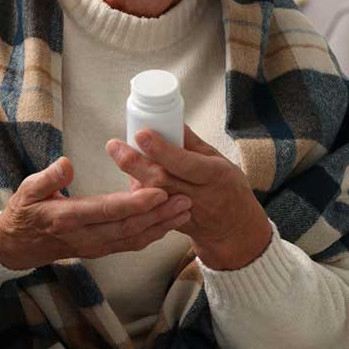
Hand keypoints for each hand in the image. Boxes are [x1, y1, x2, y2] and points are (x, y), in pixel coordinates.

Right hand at [0, 157, 192, 270]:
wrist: (19, 245)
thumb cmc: (25, 212)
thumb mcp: (27, 190)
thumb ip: (48, 178)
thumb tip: (67, 164)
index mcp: (66, 218)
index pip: (106, 211)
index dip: (134, 203)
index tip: (158, 191)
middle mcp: (85, 236)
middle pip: (128, 228)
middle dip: (159, 215)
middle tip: (185, 199)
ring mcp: (95, 247)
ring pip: (134, 239)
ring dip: (161, 226)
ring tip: (185, 210)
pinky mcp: (101, 250)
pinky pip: (130, 244)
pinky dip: (152, 235)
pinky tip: (169, 223)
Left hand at [107, 127, 272, 269]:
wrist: (234, 229)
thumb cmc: (228, 188)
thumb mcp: (219, 160)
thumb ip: (193, 143)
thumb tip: (172, 119)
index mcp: (214, 175)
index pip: (184, 163)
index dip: (162, 150)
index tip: (142, 134)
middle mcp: (198, 195)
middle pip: (161, 180)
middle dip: (134, 162)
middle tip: (114, 145)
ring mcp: (184, 212)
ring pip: (151, 196)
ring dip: (132, 175)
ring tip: (118, 153)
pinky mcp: (172, 223)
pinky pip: (150, 209)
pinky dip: (138, 192)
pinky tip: (132, 177)